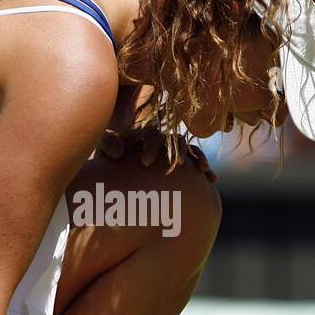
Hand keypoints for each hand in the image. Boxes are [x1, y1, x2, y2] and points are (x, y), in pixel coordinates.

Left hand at [98, 125, 216, 181]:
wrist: (113, 165)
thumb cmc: (106, 153)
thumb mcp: (102, 146)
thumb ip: (108, 143)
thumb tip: (118, 153)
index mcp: (144, 135)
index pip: (152, 138)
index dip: (152, 148)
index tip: (145, 163)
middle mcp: (161, 141)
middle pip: (176, 142)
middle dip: (178, 153)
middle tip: (178, 167)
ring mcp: (171, 151)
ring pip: (190, 151)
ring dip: (198, 158)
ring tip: (205, 171)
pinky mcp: (179, 163)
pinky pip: (195, 163)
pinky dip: (203, 167)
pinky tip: (212, 179)